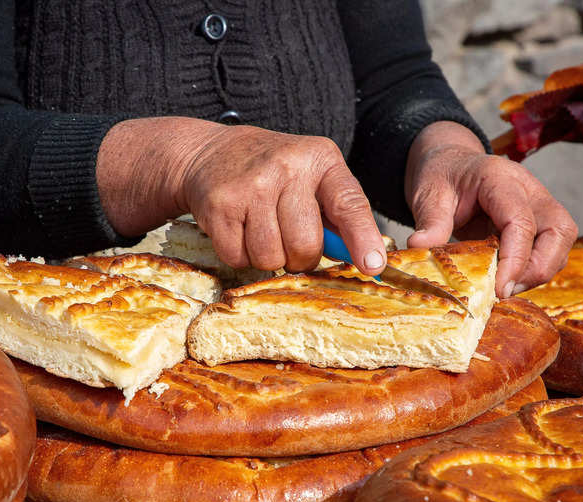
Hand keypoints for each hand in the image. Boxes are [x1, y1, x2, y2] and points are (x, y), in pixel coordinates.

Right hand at [96, 117, 385, 273]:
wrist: (210, 153)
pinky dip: (240, 255)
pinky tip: (238, 229)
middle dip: (300, 257)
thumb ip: (338, 214)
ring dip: (268, 257)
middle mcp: (287, 168)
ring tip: (260, 230)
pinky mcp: (220, 205)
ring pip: (271, 257)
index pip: (349, 203)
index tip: (373, 265)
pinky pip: (238, 258)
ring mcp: (251, 185)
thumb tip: (366, 262)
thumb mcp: (311, 177)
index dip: (362, 238)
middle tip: (289, 240)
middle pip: (305, 245)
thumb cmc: (272, 173)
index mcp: (320, 159)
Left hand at [404, 121, 577, 297]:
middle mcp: (529, 189)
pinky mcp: (538, 221)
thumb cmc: (442, 176)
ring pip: (561, 241)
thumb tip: (418, 247)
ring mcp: (538, 204)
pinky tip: (506, 280)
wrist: (450, 165)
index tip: (499, 288)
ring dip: (538, 271)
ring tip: (503, 289)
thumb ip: (430, 222)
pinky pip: (549, 249)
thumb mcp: (429, 195)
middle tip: (504, 291)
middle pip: (559, 230)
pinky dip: (533, 269)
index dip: (515, 258)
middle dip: (538, 268)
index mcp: (499, 179)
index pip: (520, 220)